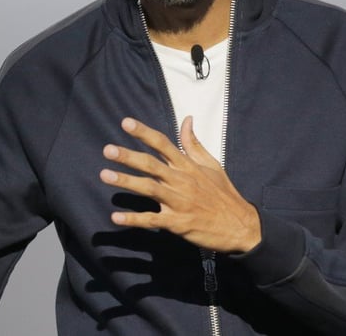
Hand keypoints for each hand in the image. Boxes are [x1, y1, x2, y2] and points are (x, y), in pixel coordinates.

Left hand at [100, 116, 261, 252]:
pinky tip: (116, 218)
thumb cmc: (224, 194)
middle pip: (151, 164)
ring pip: (149, 188)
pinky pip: (153, 220)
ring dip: (126, 182)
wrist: (240, 226)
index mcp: (188, 166)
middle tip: (107, 149)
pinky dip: (134, 219)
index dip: (144, 132)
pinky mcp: (178, 223)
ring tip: (105, 175)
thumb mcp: (212, 165)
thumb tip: (186, 120)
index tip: (126, 122)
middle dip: (128, 156)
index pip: (163, 143)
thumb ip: (194, 143)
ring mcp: (179, 202)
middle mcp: (182, 181)